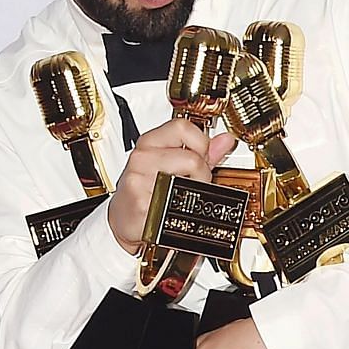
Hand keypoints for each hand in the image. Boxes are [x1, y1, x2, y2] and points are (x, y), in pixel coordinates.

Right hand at [108, 121, 238, 252]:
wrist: (123, 222)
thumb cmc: (144, 192)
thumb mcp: (170, 164)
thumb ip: (201, 152)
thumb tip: (226, 140)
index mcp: (149, 142)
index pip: (183, 127)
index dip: (200, 142)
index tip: (200, 154)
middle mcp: (142, 158)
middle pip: (192, 157)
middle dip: (201, 172)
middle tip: (191, 182)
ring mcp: (140, 180)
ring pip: (188, 178)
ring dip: (194, 189)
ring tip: (181, 194)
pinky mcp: (143, 203)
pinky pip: (178, 201)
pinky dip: (183, 207)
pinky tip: (172, 207)